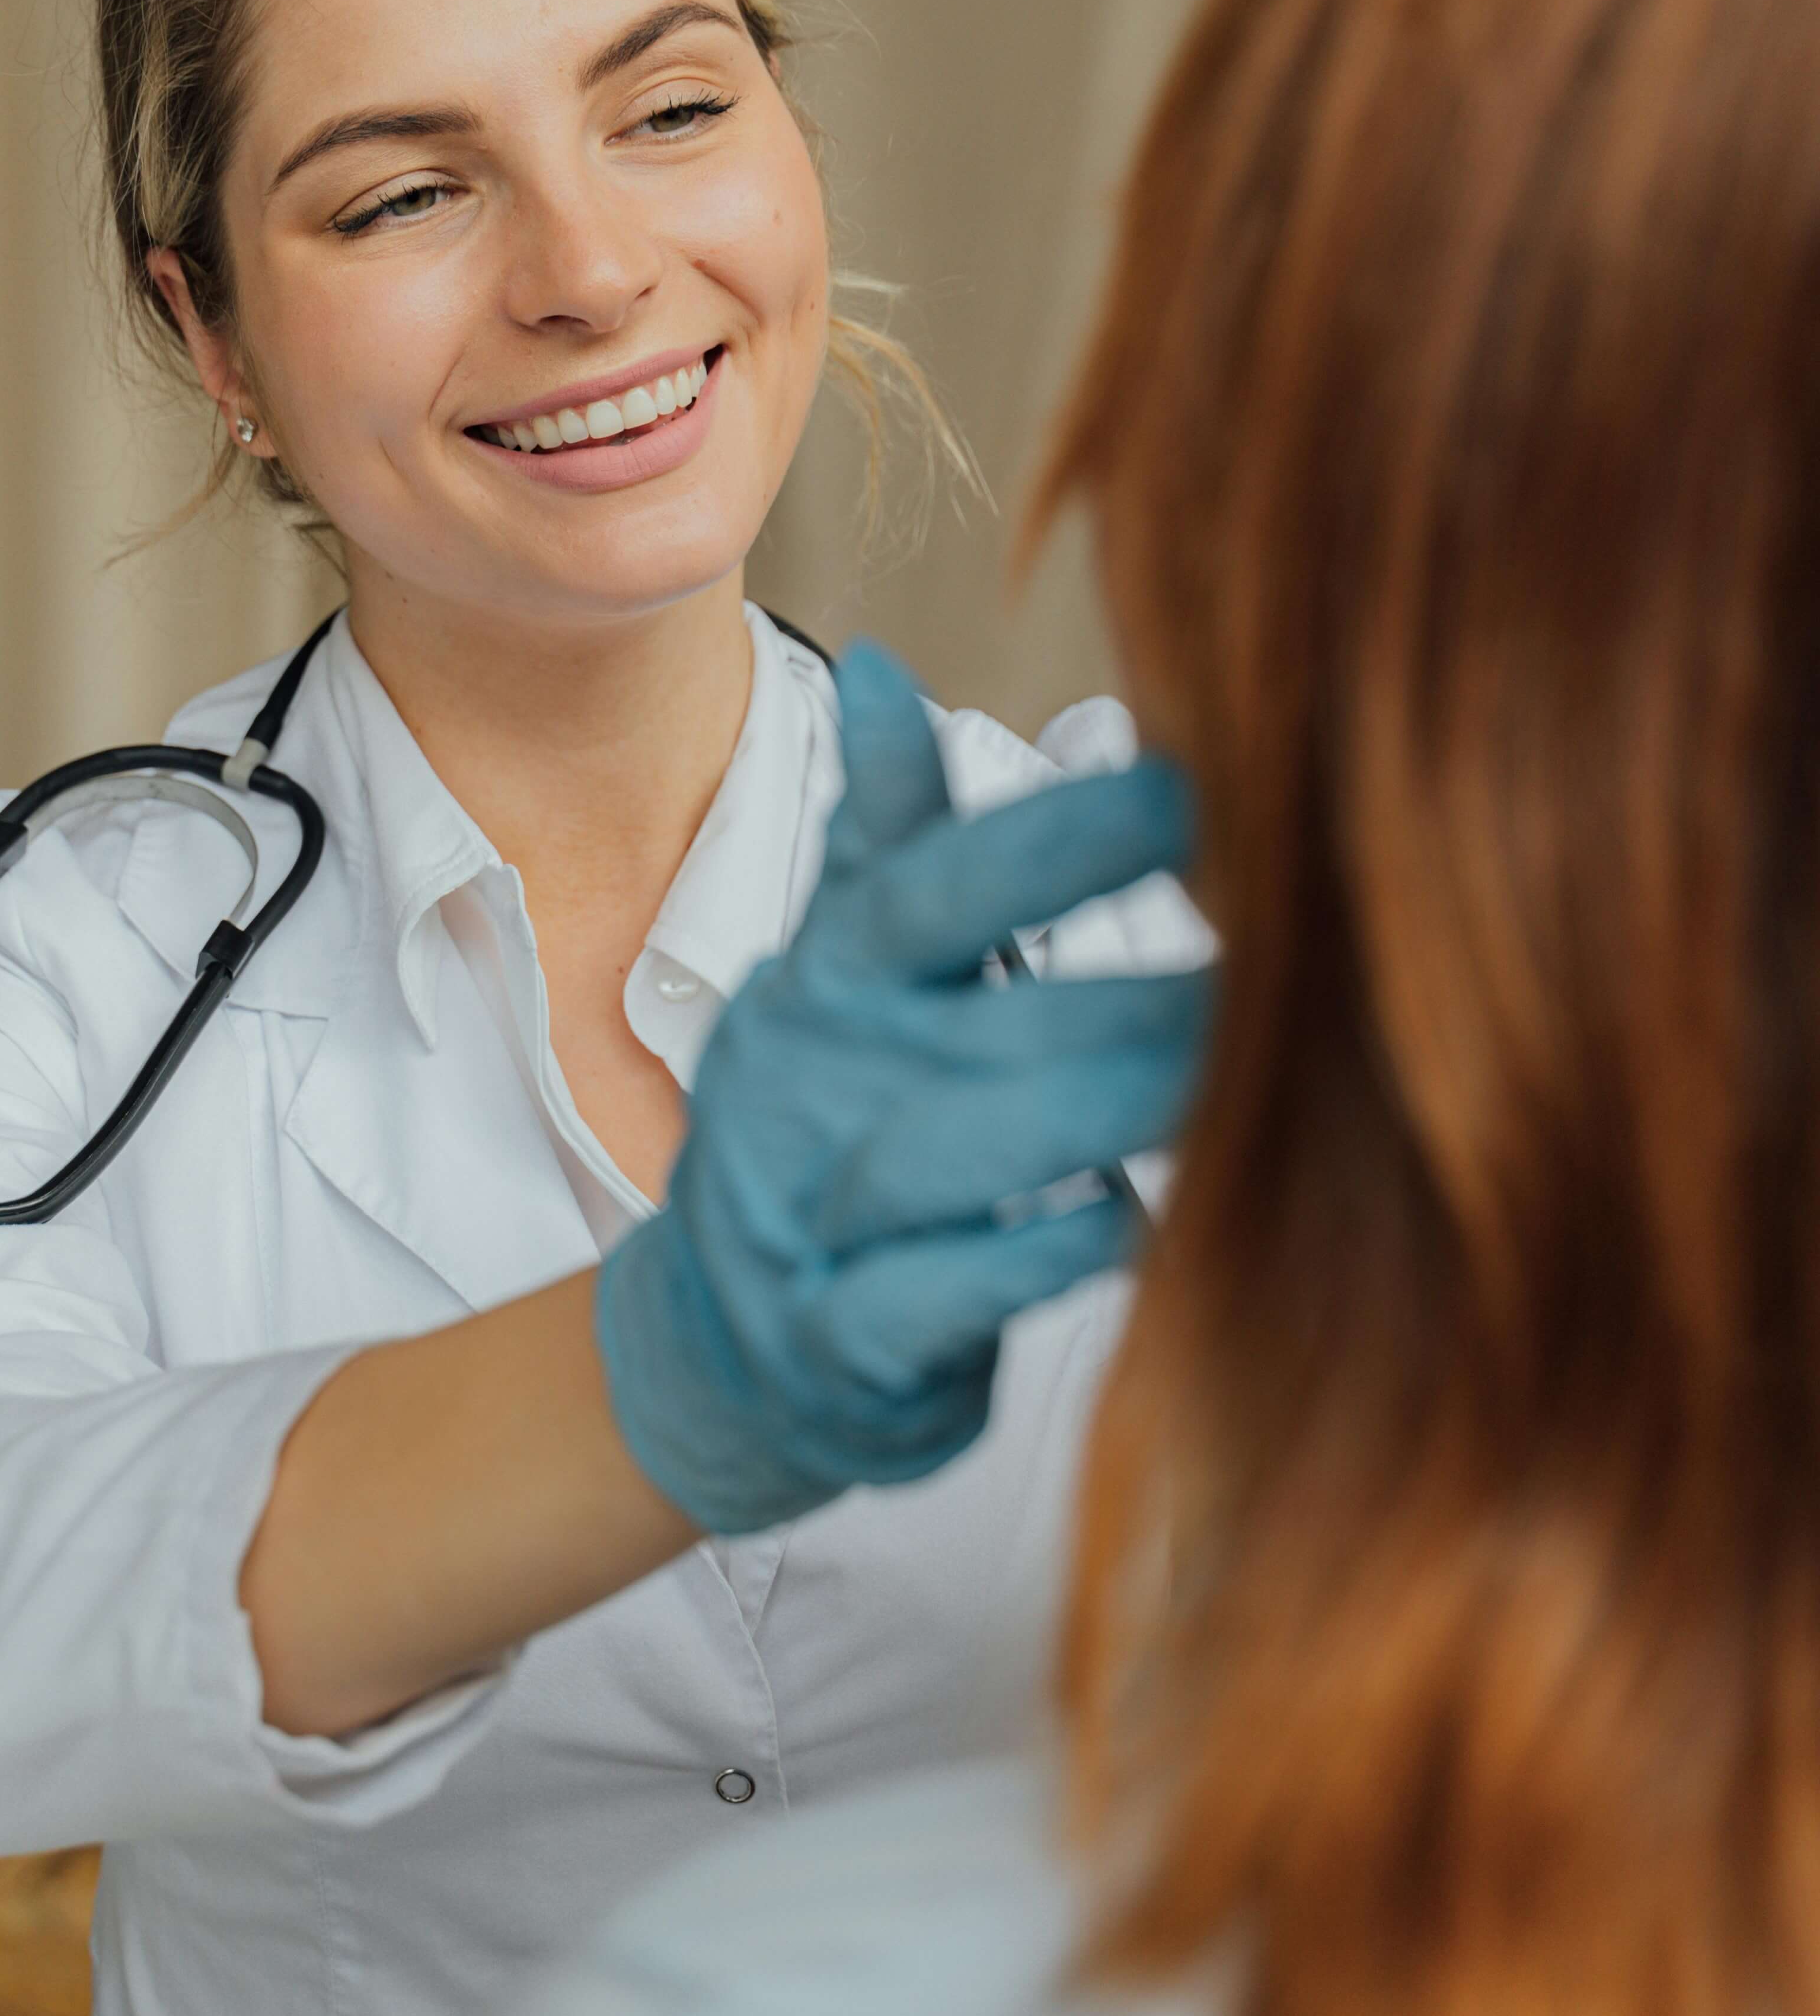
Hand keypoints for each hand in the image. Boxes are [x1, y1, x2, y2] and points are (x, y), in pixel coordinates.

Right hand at [593, 641, 1208, 1533]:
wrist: (727, 1348)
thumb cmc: (828, 1132)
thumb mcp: (837, 977)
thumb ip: (883, 837)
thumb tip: (882, 667)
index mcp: (824, 989)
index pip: (926, 892)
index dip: (1052, 839)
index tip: (1190, 789)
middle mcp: (808, 1091)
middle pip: (977, 1024)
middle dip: (1136, 1000)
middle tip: (1287, 972)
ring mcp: (810, 1221)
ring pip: (958, 1156)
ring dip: (1101, 1114)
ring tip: (1230, 1086)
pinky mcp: (840, 1343)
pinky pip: (942, 1296)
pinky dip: (1039, 1259)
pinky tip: (1136, 1223)